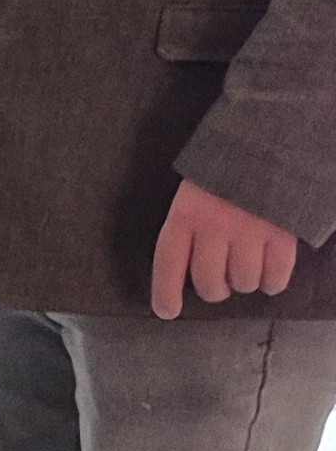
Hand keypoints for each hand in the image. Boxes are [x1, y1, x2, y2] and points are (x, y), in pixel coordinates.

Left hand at [150, 179, 299, 319]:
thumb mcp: (197, 188)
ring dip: (245, 283)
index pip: (168, 262)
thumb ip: (190, 223)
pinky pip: (276, 276)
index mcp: (186, 212)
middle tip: (220, 282)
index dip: (166, 292)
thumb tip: (186, 268)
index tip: (167, 312)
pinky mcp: (284, 232)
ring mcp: (251, 230)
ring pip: (244, 282)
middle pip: (210, 282)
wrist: (273, 138)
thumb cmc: (228, 167)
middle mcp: (215, 226)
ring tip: (246, 268)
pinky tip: (270, 277)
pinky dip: (273, 283)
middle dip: (215, 289)